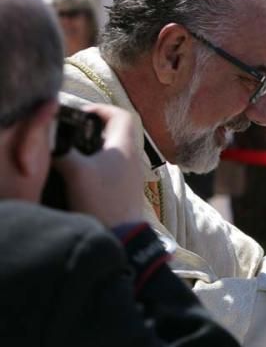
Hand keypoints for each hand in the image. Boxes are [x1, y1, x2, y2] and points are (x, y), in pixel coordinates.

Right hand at [53, 104, 146, 226]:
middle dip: (93, 129)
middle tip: (72, 134)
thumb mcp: (75, 171)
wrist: (122, 237)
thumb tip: (51, 139)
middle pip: (116, 132)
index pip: (121, 115)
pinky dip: (97, 165)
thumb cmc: (102, 201)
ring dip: (94, 148)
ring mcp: (131, 175)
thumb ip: (62, 150)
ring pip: (114, 151)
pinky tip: (80, 176)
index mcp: (125, 147)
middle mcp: (133, 158)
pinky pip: (113, 168)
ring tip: (72, 155)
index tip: (80, 115)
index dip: (101, 110)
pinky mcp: (126, 190)